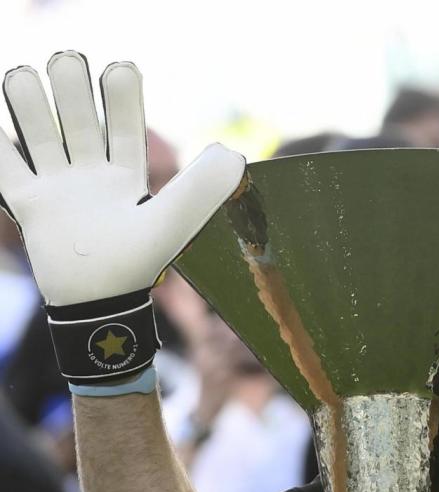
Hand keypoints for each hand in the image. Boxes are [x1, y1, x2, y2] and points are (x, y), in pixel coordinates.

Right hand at [0, 51, 244, 305]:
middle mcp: (93, 177)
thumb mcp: (173, 220)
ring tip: (26, 75)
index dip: (124, 98)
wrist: (98, 302)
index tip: (122, 68)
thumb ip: (203, 188)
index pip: (126, 128)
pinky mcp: (30, 204)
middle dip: (74, 90)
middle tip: (68, 60)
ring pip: (41, 134)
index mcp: (128, 178)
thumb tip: (234, 153)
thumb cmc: (138, 263)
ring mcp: (59, 188)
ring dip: (31, 103)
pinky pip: (6, 165)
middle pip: (80, 122)